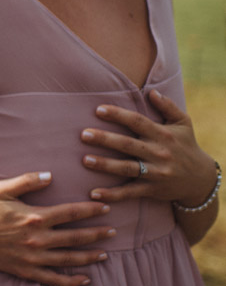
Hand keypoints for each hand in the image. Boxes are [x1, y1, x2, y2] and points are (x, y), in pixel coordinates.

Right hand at [0, 172, 114, 285]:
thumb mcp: (2, 189)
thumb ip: (27, 180)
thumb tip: (50, 175)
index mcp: (35, 217)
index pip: (71, 213)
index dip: (91, 210)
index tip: (105, 208)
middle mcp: (37, 239)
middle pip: (75, 237)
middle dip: (97, 234)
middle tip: (113, 231)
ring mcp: (33, 257)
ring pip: (69, 259)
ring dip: (89, 256)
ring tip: (105, 254)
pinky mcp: (26, 271)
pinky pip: (53, 279)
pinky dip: (71, 281)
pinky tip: (85, 280)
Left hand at [80, 89, 217, 205]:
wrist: (201, 179)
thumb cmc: (186, 145)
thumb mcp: (183, 123)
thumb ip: (168, 106)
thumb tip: (151, 91)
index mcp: (163, 134)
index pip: (138, 122)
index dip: (118, 115)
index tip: (98, 109)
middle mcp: (159, 153)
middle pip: (128, 145)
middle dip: (106, 139)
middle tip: (84, 134)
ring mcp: (155, 173)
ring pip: (127, 168)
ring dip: (105, 165)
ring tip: (85, 160)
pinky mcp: (152, 189)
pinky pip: (130, 192)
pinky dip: (112, 194)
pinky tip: (94, 193)